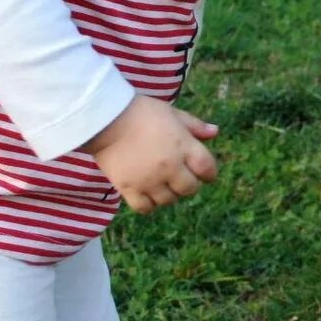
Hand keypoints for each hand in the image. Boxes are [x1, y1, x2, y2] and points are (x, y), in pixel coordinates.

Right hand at [83, 96, 218, 212]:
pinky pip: (146, 208)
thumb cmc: (141, 112)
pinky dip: (149, 203)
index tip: (201, 171)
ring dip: (168, 194)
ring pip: (169, 200)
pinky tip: (146, 192)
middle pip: (190, 189)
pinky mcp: (129, 188)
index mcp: (184, 146)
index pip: (208, 170)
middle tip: (178, 176)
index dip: (208, 172)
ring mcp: (150, 180)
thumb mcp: (172, 114)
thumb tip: (215, 132)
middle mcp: (170, 166)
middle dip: (188, 184)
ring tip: (160, 182)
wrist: (105, 118)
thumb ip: (195, 126)